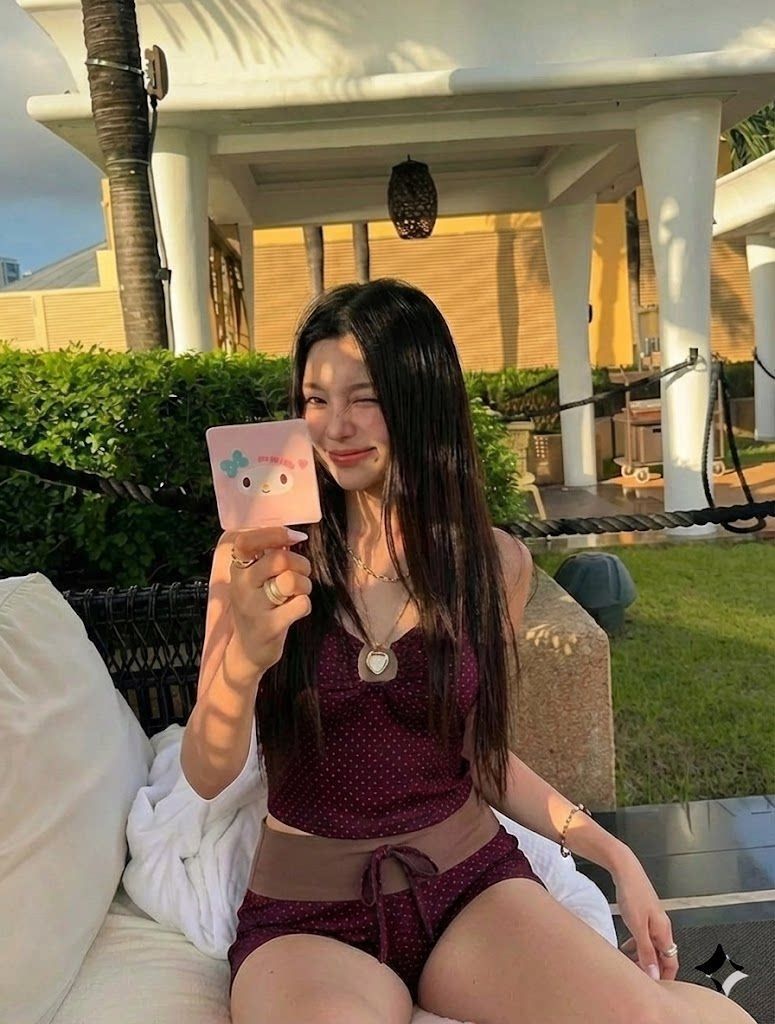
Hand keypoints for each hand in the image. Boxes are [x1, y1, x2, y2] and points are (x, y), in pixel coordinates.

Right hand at [228, 525, 311, 674]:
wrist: (247, 651)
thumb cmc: (257, 608)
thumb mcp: (254, 581)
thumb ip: (268, 557)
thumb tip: (293, 534)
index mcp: (237, 570)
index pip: (247, 541)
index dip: (274, 534)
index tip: (294, 537)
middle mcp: (241, 587)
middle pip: (279, 559)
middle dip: (300, 563)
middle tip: (301, 574)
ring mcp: (254, 608)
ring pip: (291, 580)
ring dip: (304, 584)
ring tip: (298, 593)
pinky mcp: (269, 627)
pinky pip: (301, 604)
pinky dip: (304, 605)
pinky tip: (295, 611)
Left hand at [613, 853, 678, 981]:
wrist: (625, 869)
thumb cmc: (632, 893)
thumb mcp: (638, 927)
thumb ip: (646, 951)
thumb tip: (654, 973)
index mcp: (664, 931)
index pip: (672, 962)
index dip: (665, 977)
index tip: (656, 989)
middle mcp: (661, 927)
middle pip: (661, 955)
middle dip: (652, 968)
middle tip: (638, 978)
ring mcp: (652, 920)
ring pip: (651, 946)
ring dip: (641, 957)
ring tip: (628, 965)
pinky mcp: (642, 915)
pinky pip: (642, 936)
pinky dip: (635, 945)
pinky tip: (624, 948)